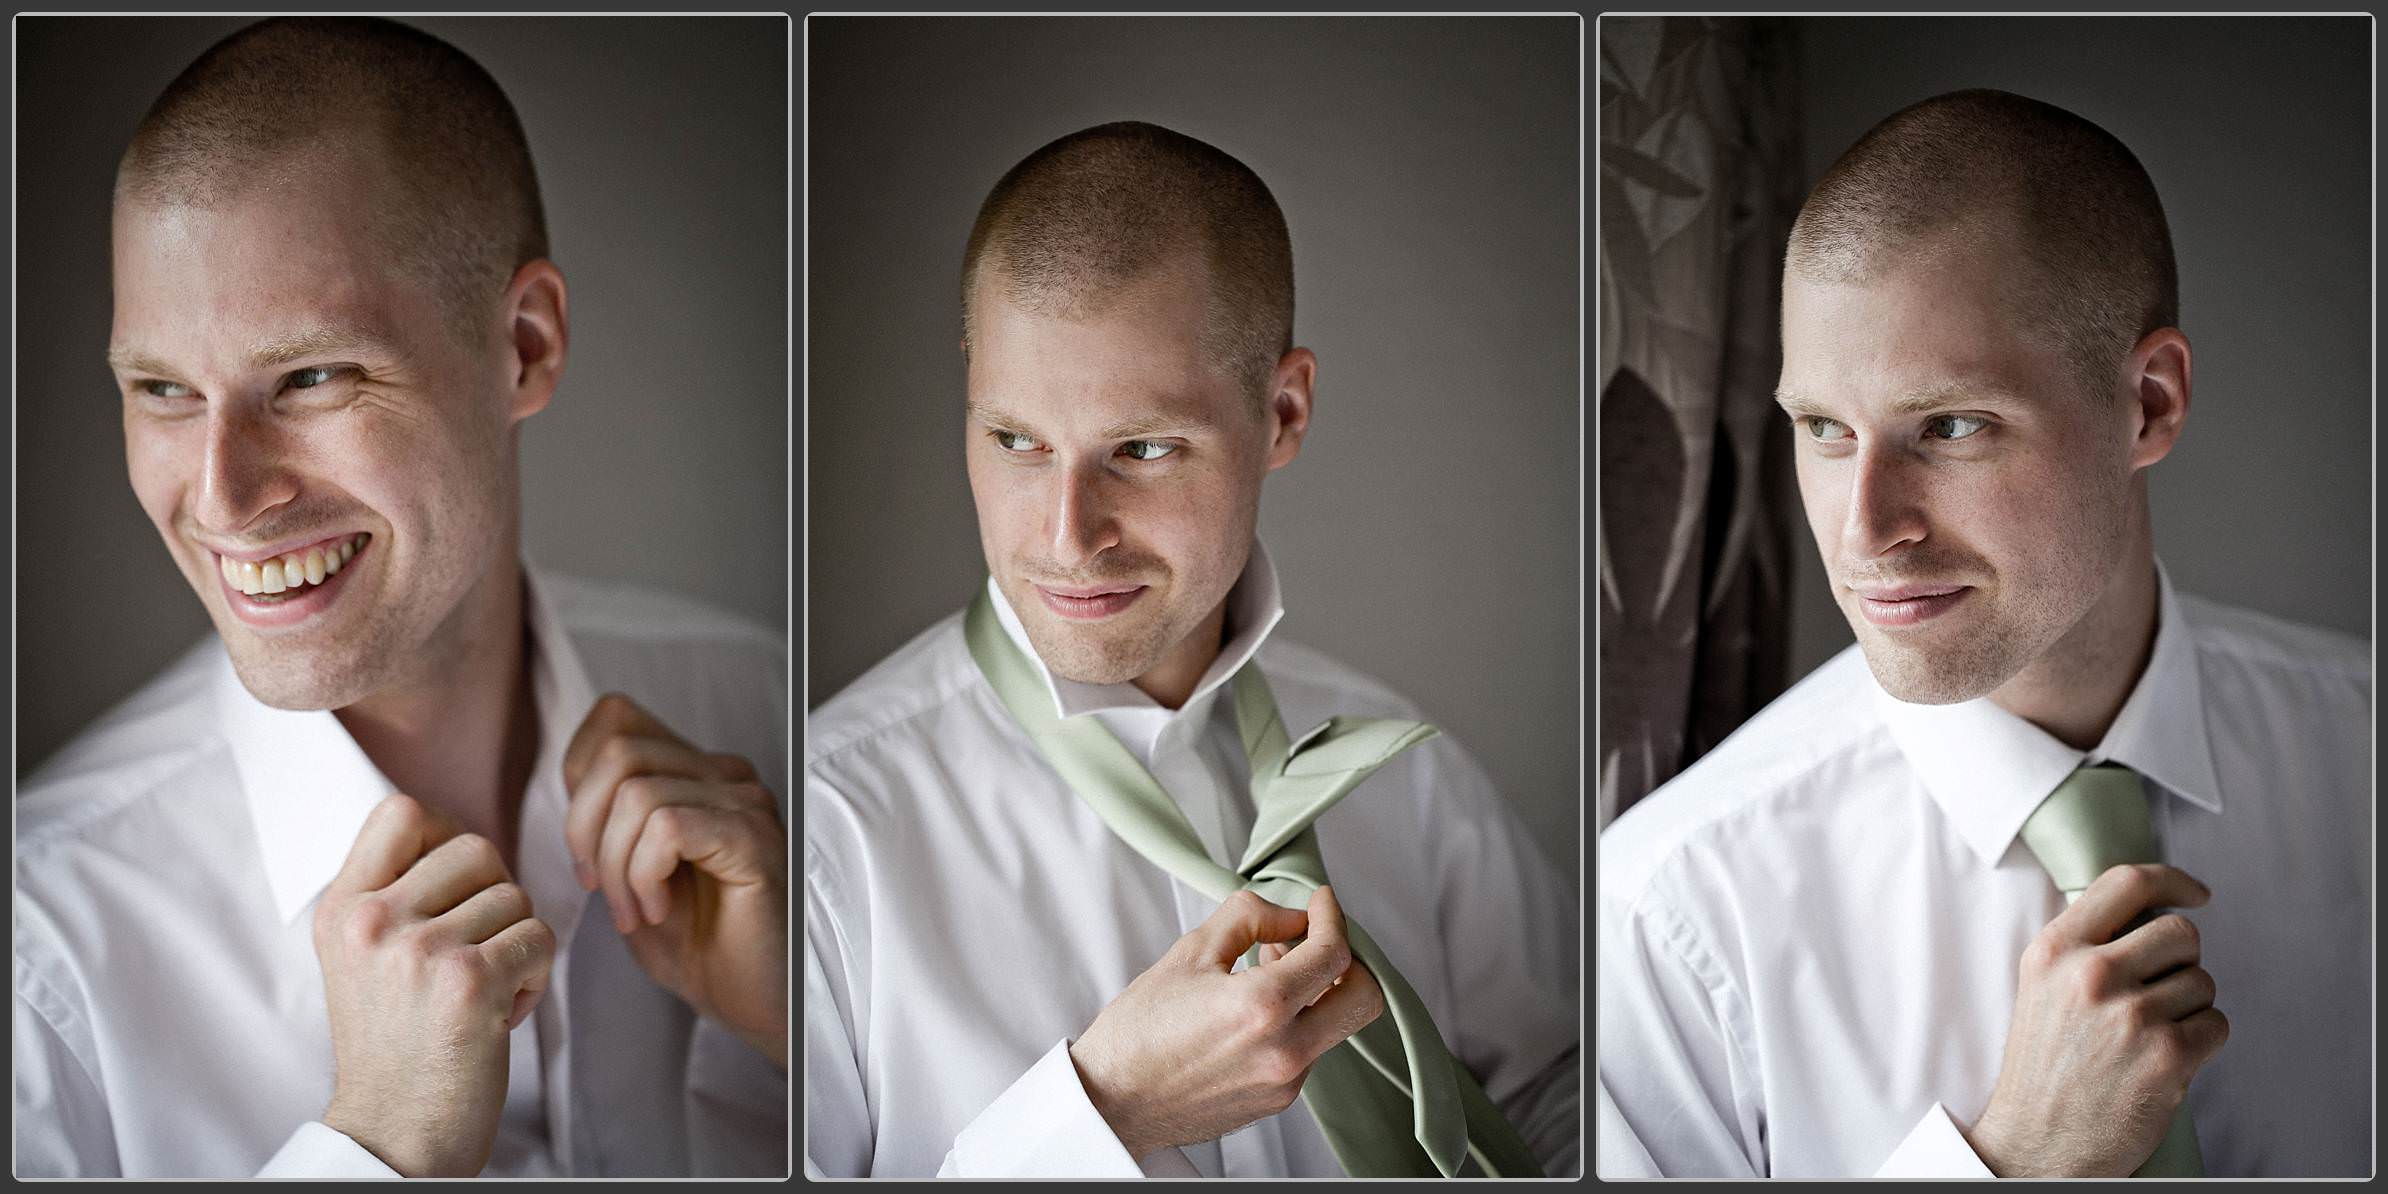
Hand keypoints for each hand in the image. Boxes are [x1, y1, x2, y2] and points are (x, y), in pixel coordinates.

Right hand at [314, 793, 556, 1177]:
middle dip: (495, 897)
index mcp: (343, 909)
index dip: (445, 833)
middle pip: (478, 849)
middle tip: (475, 953)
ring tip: (479, 996)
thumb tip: (456, 834)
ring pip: (516, 897)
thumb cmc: (396, 1045)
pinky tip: (497, 1016)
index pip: (401, 812)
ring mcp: (419, 949)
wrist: (393, 1136)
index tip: (454, 885)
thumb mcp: (364, 957)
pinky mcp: (468, 981)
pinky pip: (540, 937)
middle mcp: (373, 921)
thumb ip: (397, 894)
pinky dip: (534, 977)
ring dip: (516, 945)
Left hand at [562, 692, 786, 1067]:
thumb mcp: (631, 876)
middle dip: (585, 828)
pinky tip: (658, 909)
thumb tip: (573, 782)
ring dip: (615, 865)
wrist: (758, 1004)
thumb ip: (608, 822)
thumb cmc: (702, 949)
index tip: (588, 852)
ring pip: (637, 792)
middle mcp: (725, 775)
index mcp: (696, 774)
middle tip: (601, 890)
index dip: (579, 780)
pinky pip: (668, 827)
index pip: (616, 720)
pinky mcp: (753, 839)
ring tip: (635, 911)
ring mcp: (744, 803)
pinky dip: (643, 874)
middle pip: (619, 750)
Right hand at [1069, 885, 1385, 1160]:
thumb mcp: (1190, 951)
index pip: (1333, 953)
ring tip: (1272, 965)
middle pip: (1365, 998)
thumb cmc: (1139, 1031)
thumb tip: (1292, 917)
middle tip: (1316, 938)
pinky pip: (1311, 1050)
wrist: (1113, 1100)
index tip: (1320, 902)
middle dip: (1349, 960)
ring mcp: (1286, 1082)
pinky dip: (1299, 1018)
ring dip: (1321, 988)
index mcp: (1262, 1007)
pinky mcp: (1278, 1100)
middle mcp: (1285, 1051)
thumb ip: (1251, 917)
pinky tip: (1258, 1005)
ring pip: (1338, 1025)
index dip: (1332, 916)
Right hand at [1963, 863, 2227, 1176]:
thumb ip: (2085, 946)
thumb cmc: (2044, 1067)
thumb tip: (2152, 913)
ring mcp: (2131, 1015)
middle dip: (2183, 959)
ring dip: (2189, 1006)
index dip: (2173, 880)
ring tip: (2149, 1035)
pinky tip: (2165, 1060)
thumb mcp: (2041, 988)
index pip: (2127, 882)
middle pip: (2179, 932)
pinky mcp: (2167, 1056)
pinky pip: (2216, 1025)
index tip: (2196, 894)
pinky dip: (2201, 1041)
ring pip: (2202, 982)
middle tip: (2162, 989)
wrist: (2034, 1142)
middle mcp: (2090, 975)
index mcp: (2054, 951)